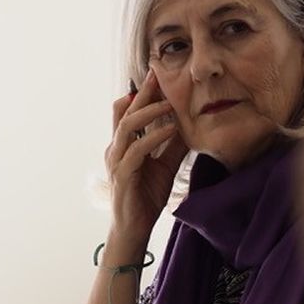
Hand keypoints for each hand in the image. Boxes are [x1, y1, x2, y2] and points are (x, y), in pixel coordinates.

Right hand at [105, 69, 187, 250]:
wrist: (134, 228)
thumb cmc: (145, 198)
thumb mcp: (164, 167)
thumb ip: (171, 147)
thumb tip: (187, 127)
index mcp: (123, 145)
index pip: (128, 112)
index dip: (140, 94)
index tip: (156, 76)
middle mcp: (115, 149)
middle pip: (125, 113)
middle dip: (142, 93)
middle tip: (157, 75)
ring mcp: (116, 161)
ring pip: (127, 127)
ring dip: (148, 113)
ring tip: (169, 104)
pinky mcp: (123, 175)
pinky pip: (137, 151)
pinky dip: (154, 138)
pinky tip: (171, 130)